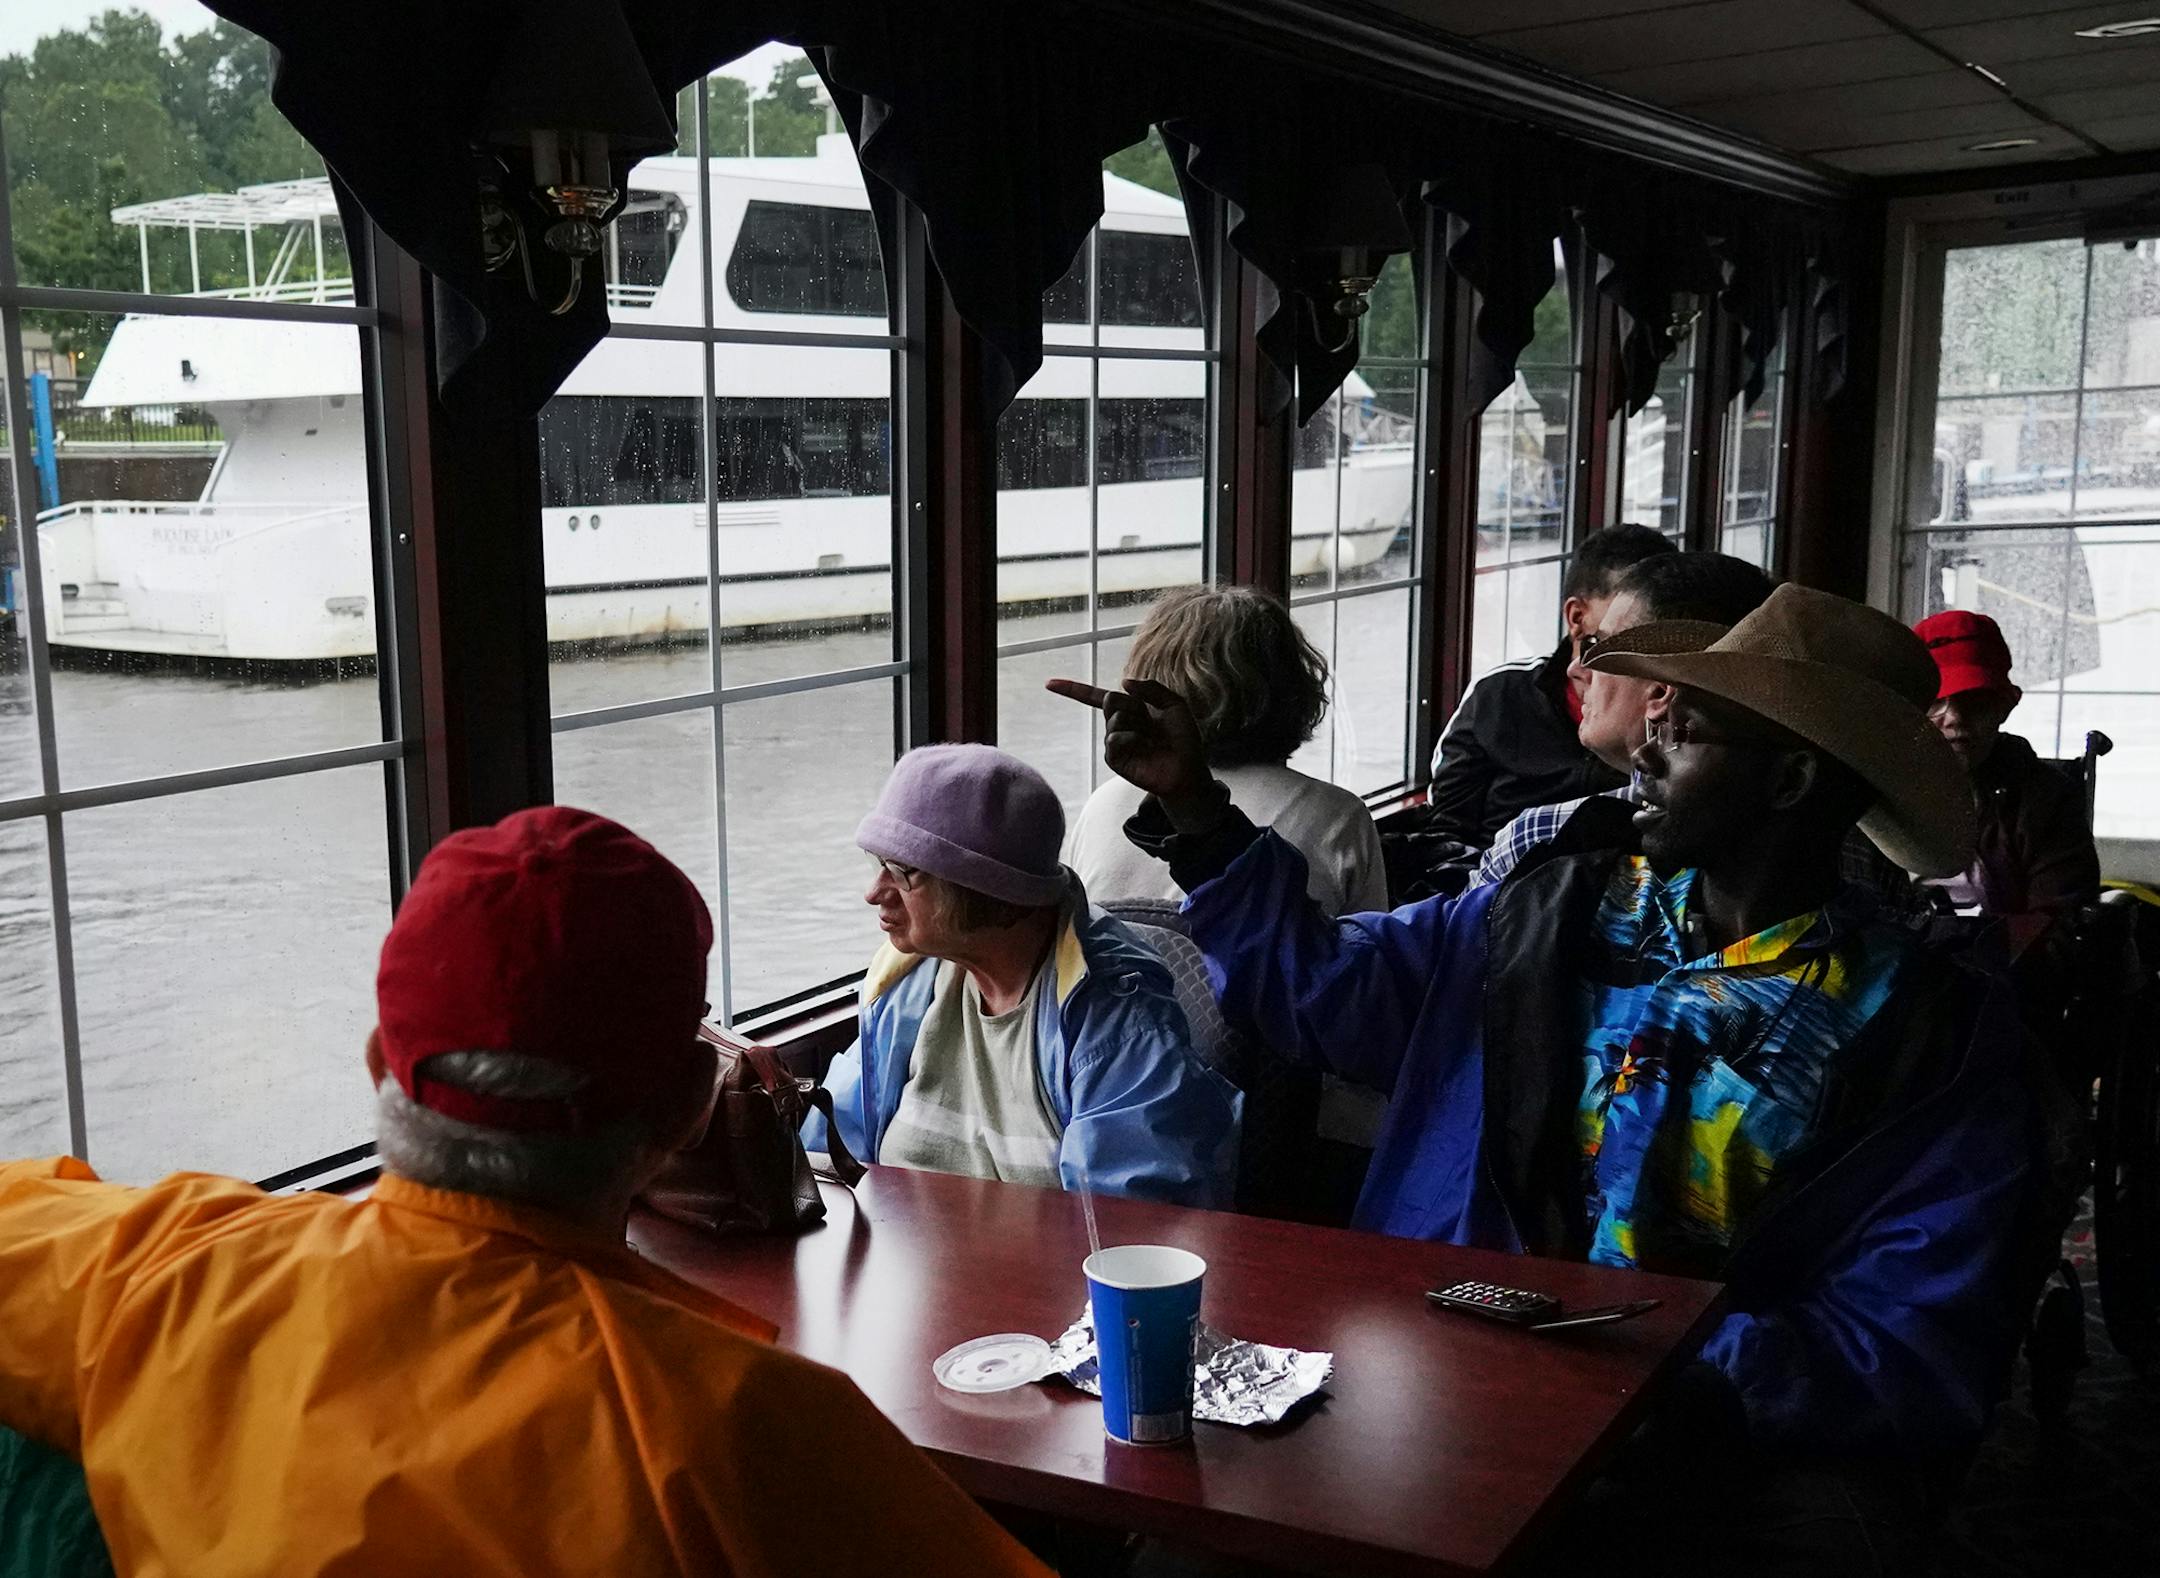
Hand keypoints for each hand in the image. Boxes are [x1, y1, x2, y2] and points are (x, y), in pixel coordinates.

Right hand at [1044, 677, 1219, 824]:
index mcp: (1129, 709)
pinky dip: (1129, 737)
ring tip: (1150, 738)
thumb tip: (1123, 683)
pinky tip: (1142, 745)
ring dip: (1135, 723)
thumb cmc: (1183, 739)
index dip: (1073, 689)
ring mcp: (1115, 742)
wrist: (1187, 770)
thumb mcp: (1174, 705)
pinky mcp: (1115, 759)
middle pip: (1111, 699)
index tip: (1049, 683)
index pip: (1096, 697)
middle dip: (1133, 705)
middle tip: (1150, 721)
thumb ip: (1152, 688)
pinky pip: (1113, 739)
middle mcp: (1119, 724)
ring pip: (1114, 718)